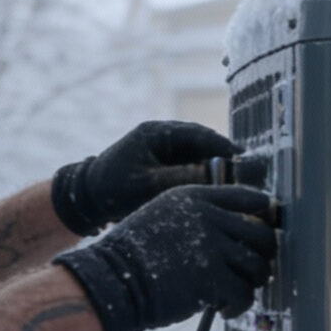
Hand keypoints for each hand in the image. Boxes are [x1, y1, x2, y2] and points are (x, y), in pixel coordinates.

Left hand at [50, 120, 238, 235]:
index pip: (200, 135)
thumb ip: (182, 177)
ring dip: (213, 168)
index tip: (245, 160)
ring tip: (233, 185)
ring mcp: (161, 149)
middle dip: (223, 158)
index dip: (224, 147)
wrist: (85, 198)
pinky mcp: (160, 164)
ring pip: (197, 156)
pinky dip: (200, 176)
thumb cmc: (112, 189)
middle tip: (245, 174)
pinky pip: (187, 167)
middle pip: (202, 144)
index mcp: (157, 132)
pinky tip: (212, 191)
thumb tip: (215, 174)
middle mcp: (162, 136)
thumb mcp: (148, 185)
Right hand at [53, 185, 276, 330]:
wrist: (111, 280)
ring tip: (235, 293)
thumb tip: (241, 230)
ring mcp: (211, 246)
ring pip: (258, 264)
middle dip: (263, 255)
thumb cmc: (135, 254)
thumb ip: (199, 216)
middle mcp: (207, 215)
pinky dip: (239, 305)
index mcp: (196, 196)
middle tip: (253, 270)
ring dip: (252, 282)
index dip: (264, 216)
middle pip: (262, 232)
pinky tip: (223, 309)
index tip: (263, 233)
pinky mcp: (212, 277)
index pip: (250, 196)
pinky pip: (244, 293)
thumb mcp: (164, 216)